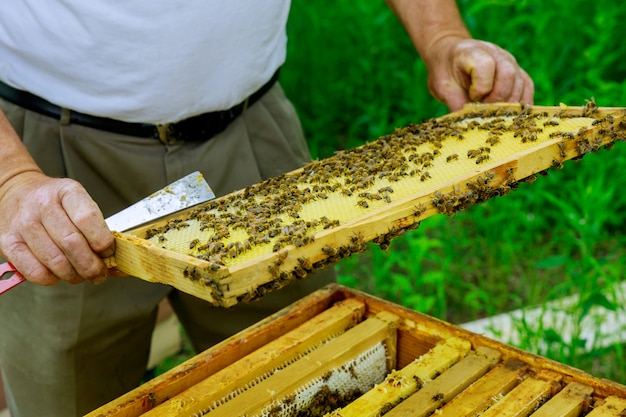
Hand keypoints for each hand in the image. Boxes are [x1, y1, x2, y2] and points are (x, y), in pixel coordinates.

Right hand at [0, 171, 113, 285]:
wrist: (16, 194)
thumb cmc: (55, 204)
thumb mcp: (80, 205)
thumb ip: (99, 232)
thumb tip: (119, 267)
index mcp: (67, 192)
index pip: (87, 218)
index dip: (102, 241)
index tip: (109, 253)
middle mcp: (43, 205)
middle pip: (72, 243)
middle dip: (91, 266)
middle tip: (99, 273)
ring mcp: (24, 224)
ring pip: (56, 261)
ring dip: (74, 275)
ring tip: (81, 275)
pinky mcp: (9, 243)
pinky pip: (36, 271)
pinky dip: (53, 279)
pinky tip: (58, 274)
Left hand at [425, 38, 533, 110]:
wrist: (450, 58)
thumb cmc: (445, 72)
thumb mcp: (441, 87)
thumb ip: (454, 103)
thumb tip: (467, 127)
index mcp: (472, 52)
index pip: (486, 65)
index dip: (481, 87)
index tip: (471, 98)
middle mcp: (496, 53)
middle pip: (508, 74)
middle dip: (497, 99)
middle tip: (485, 112)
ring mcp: (510, 61)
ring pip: (521, 82)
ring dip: (510, 104)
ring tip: (494, 115)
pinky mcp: (517, 72)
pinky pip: (527, 87)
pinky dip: (521, 104)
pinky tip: (510, 116)